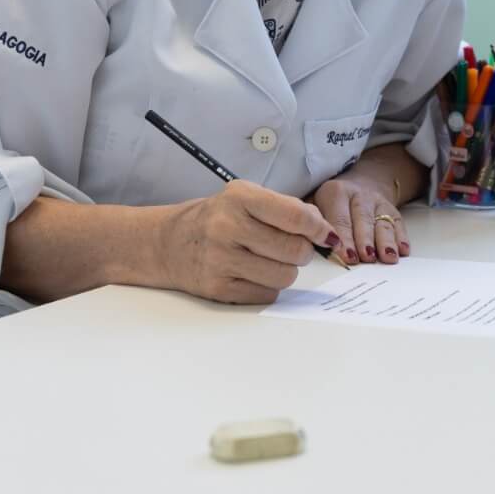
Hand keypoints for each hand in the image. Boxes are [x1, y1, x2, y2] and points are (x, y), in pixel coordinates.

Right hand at [160, 180, 340, 304]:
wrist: (168, 243)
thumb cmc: (219, 218)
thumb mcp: (247, 198)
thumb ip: (287, 209)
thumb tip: (325, 230)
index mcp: (239, 198)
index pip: (295, 216)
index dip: (319, 228)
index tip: (326, 235)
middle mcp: (227, 227)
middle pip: (294, 250)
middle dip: (303, 252)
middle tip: (292, 248)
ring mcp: (220, 260)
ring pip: (284, 276)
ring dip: (286, 271)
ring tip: (270, 260)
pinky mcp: (217, 288)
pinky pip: (267, 295)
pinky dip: (268, 287)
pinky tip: (253, 273)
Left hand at [312, 176, 409, 265]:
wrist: (364, 180)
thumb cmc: (333, 201)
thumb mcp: (315, 201)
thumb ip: (309, 220)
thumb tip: (301, 241)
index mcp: (336, 193)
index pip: (340, 218)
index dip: (343, 238)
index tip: (345, 255)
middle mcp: (359, 195)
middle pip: (363, 220)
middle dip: (364, 240)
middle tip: (365, 258)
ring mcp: (378, 203)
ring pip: (383, 222)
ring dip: (385, 242)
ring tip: (387, 258)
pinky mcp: (393, 210)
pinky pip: (398, 224)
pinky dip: (401, 238)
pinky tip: (402, 251)